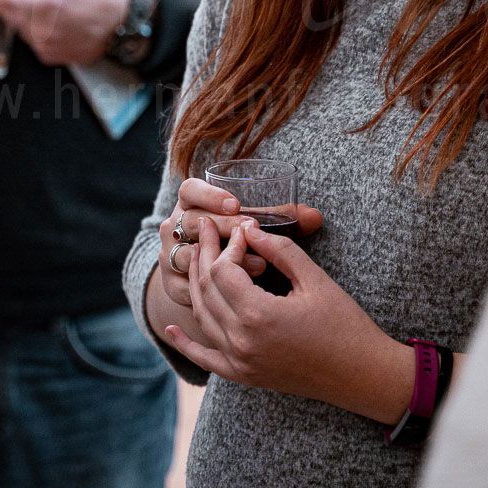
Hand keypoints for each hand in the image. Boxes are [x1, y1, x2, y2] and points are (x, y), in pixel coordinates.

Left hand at [0, 0, 128, 66]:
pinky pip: (33, 39)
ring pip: (20, 26)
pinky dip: (41, 29)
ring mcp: (44, 46)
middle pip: (10, 12)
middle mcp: (40, 28)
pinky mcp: (49, 58)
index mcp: (43, 2)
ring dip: (30, 15)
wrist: (125, 24)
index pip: (2, 0)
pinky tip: (63, 23)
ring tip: (60, 7)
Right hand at [157, 176, 322, 307]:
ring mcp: (170, 256)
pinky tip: (241, 297)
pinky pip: (186, 290)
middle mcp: (175, 227)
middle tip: (252, 236)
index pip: (189, 190)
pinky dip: (212, 292)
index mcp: (191, 202)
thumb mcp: (256, 222)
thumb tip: (316, 216)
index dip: (209, 194)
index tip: (236, 206)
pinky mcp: (172, 286)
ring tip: (258, 267)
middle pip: (191, 223)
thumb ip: (282, 218)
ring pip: (188, 258)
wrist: (210, 267)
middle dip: (224, 229)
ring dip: (223, 262)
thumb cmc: (237, 236)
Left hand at [162, 217, 410, 422]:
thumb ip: (279, 249)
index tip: (243, 228)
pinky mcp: (244, 376)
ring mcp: (240, 363)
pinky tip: (171, 328)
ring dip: (196, 284)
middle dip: (206, 255)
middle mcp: (241, 341)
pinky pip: (204, 358)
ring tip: (197, 256)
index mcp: (258, 316)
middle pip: (208, 288)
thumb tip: (248, 226)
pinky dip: (185, 343)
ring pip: (203, 316)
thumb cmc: (345, 324)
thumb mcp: (314, 279)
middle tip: (208, 229)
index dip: (230, 244)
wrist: (362, 376)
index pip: (224, 269)